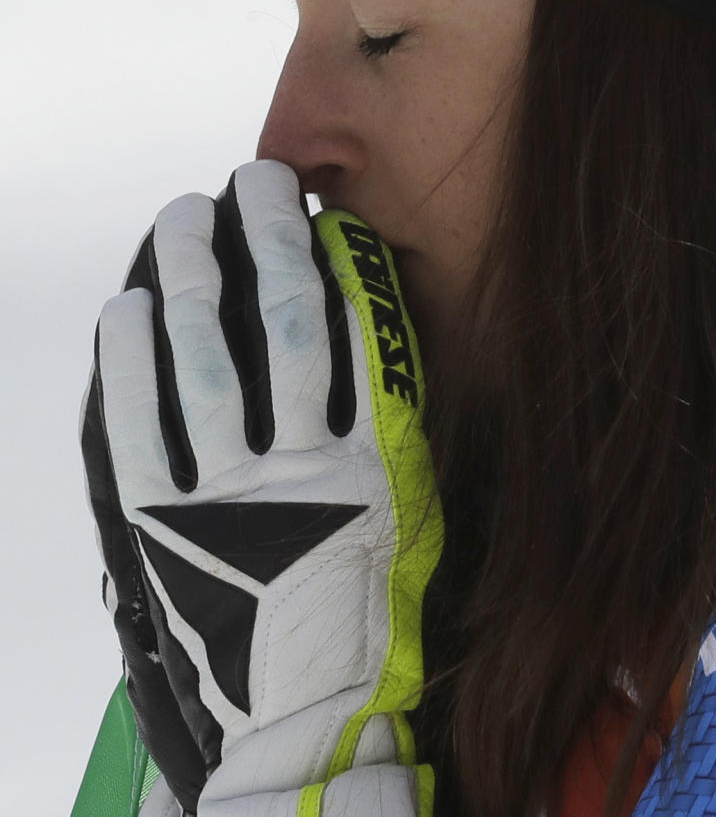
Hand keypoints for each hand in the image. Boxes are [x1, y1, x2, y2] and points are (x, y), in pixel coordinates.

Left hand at [80, 160, 443, 815]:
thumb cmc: (373, 608)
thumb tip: (366, 333)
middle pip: (274, 320)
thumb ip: (390, 420)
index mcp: (369, 455)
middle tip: (246, 182)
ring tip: (181, 219)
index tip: (312, 203)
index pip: (349, 324)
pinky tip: (125, 309)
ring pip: (202, 358)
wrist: (311, 711)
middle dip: (259, 238)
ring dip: (189, 276)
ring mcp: (224, 493)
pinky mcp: (162, 524)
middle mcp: (299, 462)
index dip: (327, 251)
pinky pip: (137, 426)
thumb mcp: (412, 507)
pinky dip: (128, 361)